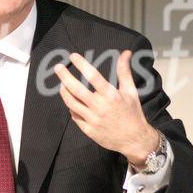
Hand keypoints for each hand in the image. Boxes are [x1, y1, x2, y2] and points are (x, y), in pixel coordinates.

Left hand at [54, 51, 157, 166]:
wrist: (135, 140)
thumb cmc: (132, 113)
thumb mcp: (130, 91)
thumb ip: (124, 71)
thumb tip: (125, 52)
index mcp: (111, 95)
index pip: (93, 76)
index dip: (81, 64)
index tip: (73, 56)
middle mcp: (100, 107)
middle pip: (76, 89)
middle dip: (65, 77)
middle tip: (58, 67)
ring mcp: (92, 119)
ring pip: (72, 103)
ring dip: (64, 91)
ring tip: (62, 84)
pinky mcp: (88, 130)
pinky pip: (74, 116)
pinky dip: (71, 107)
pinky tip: (70, 101)